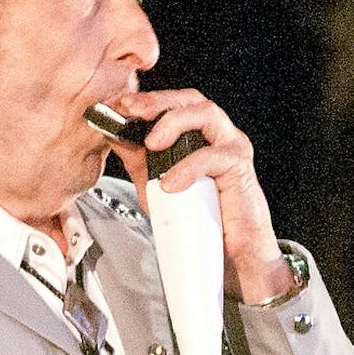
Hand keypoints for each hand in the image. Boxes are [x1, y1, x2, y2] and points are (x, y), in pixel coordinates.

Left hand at [104, 88, 291, 302]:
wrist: (226, 255)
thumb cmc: (198, 219)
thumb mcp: (156, 184)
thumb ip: (138, 158)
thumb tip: (113, 133)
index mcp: (199, 135)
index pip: (175, 104)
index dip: (148, 100)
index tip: (119, 105)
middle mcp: (218, 135)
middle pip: (192, 100)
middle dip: (159, 101)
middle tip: (131, 110)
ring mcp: (232, 148)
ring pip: (207, 115)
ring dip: (175, 123)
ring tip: (151, 144)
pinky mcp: (240, 168)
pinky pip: (214, 156)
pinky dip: (188, 166)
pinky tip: (170, 184)